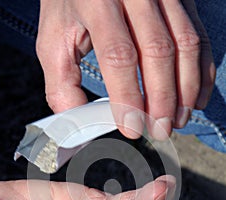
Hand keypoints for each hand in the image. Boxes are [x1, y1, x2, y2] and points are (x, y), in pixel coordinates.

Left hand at [36, 0, 214, 140]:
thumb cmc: (71, 7)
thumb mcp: (54, 40)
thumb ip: (62, 83)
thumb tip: (80, 123)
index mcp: (97, 2)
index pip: (119, 54)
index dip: (128, 96)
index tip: (132, 128)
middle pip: (158, 51)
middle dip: (162, 99)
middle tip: (160, 130)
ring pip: (185, 44)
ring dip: (185, 89)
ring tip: (178, 120)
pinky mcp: (180, 0)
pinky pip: (199, 36)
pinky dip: (201, 72)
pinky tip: (195, 99)